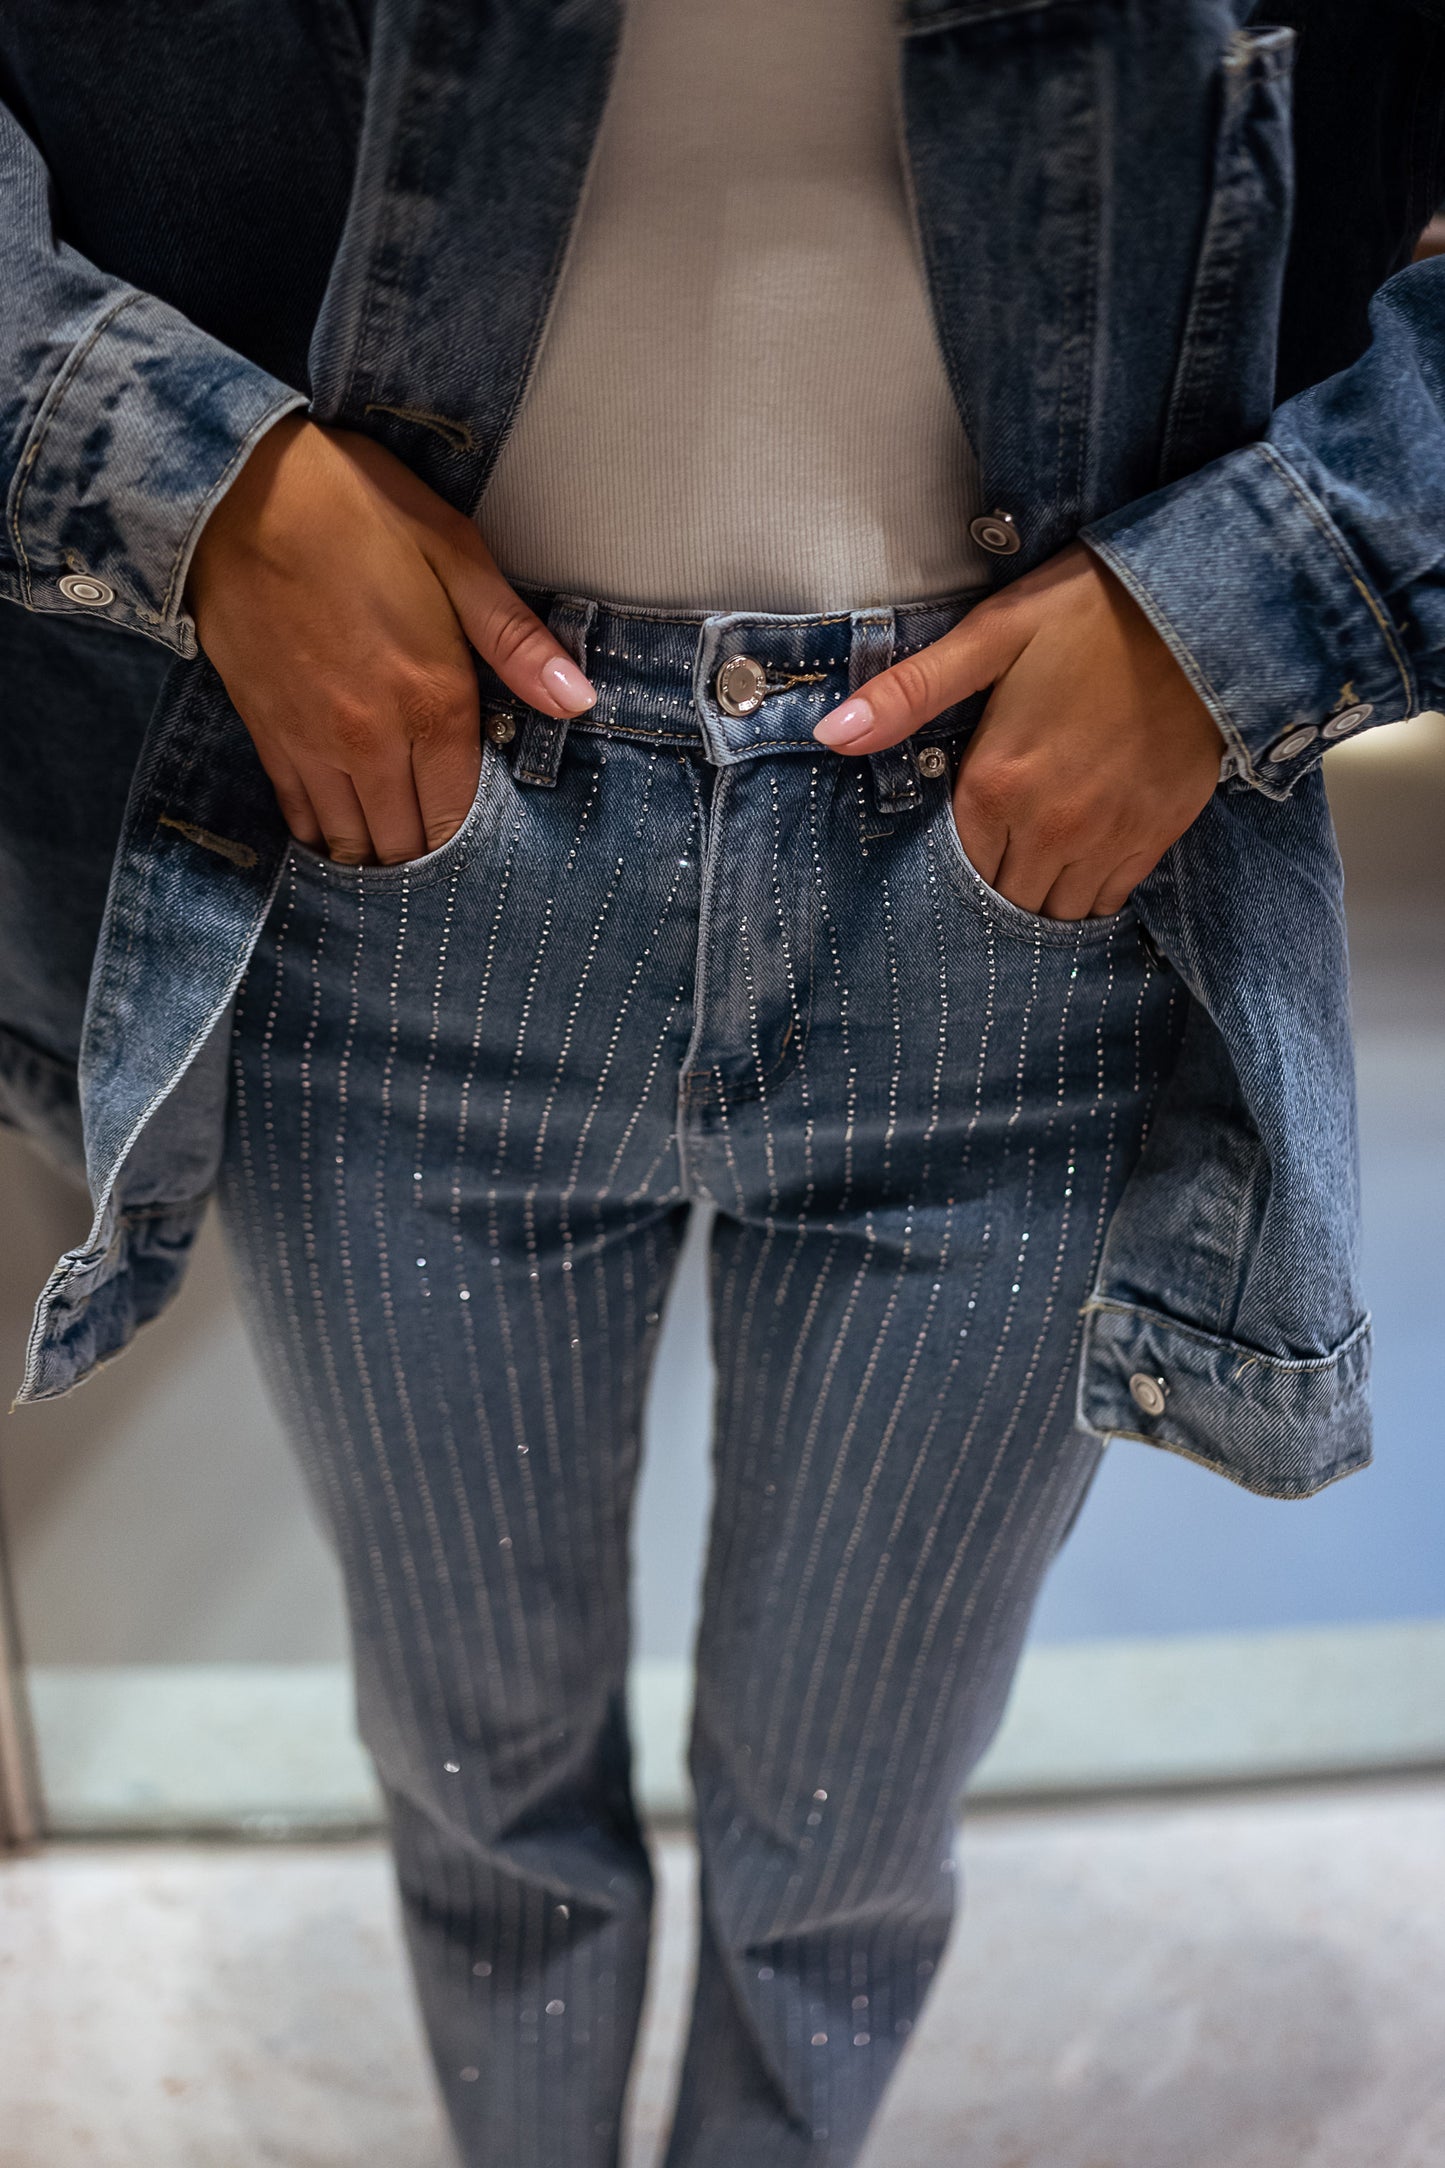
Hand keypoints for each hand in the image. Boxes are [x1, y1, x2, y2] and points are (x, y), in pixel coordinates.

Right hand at [186, 415, 595, 863]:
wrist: (233, 487)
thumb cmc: (352, 507)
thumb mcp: (454, 553)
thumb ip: (515, 640)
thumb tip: (578, 699)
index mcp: (432, 702)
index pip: (457, 815)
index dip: (467, 833)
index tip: (474, 826)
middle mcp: (371, 741)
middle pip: (404, 843)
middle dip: (423, 849)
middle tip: (433, 836)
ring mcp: (312, 743)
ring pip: (349, 840)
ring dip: (373, 850)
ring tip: (390, 842)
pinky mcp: (265, 732)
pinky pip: (299, 812)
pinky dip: (322, 830)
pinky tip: (336, 825)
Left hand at [813, 544, 1224, 918]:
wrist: (1200, 610)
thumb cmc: (1086, 613)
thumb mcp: (989, 636)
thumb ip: (909, 693)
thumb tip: (832, 732)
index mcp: (996, 783)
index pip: (958, 866)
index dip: (956, 863)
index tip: (966, 844)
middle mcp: (1049, 826)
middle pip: (1006, 900)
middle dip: (996, 888)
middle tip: (1000, 862)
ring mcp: (1107, 838)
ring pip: (1059, 912)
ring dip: (1042, 899)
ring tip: (1038, 871)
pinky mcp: (1155, 835)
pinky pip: (1110, 898)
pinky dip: (1091, 894)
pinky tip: (1084, 865)